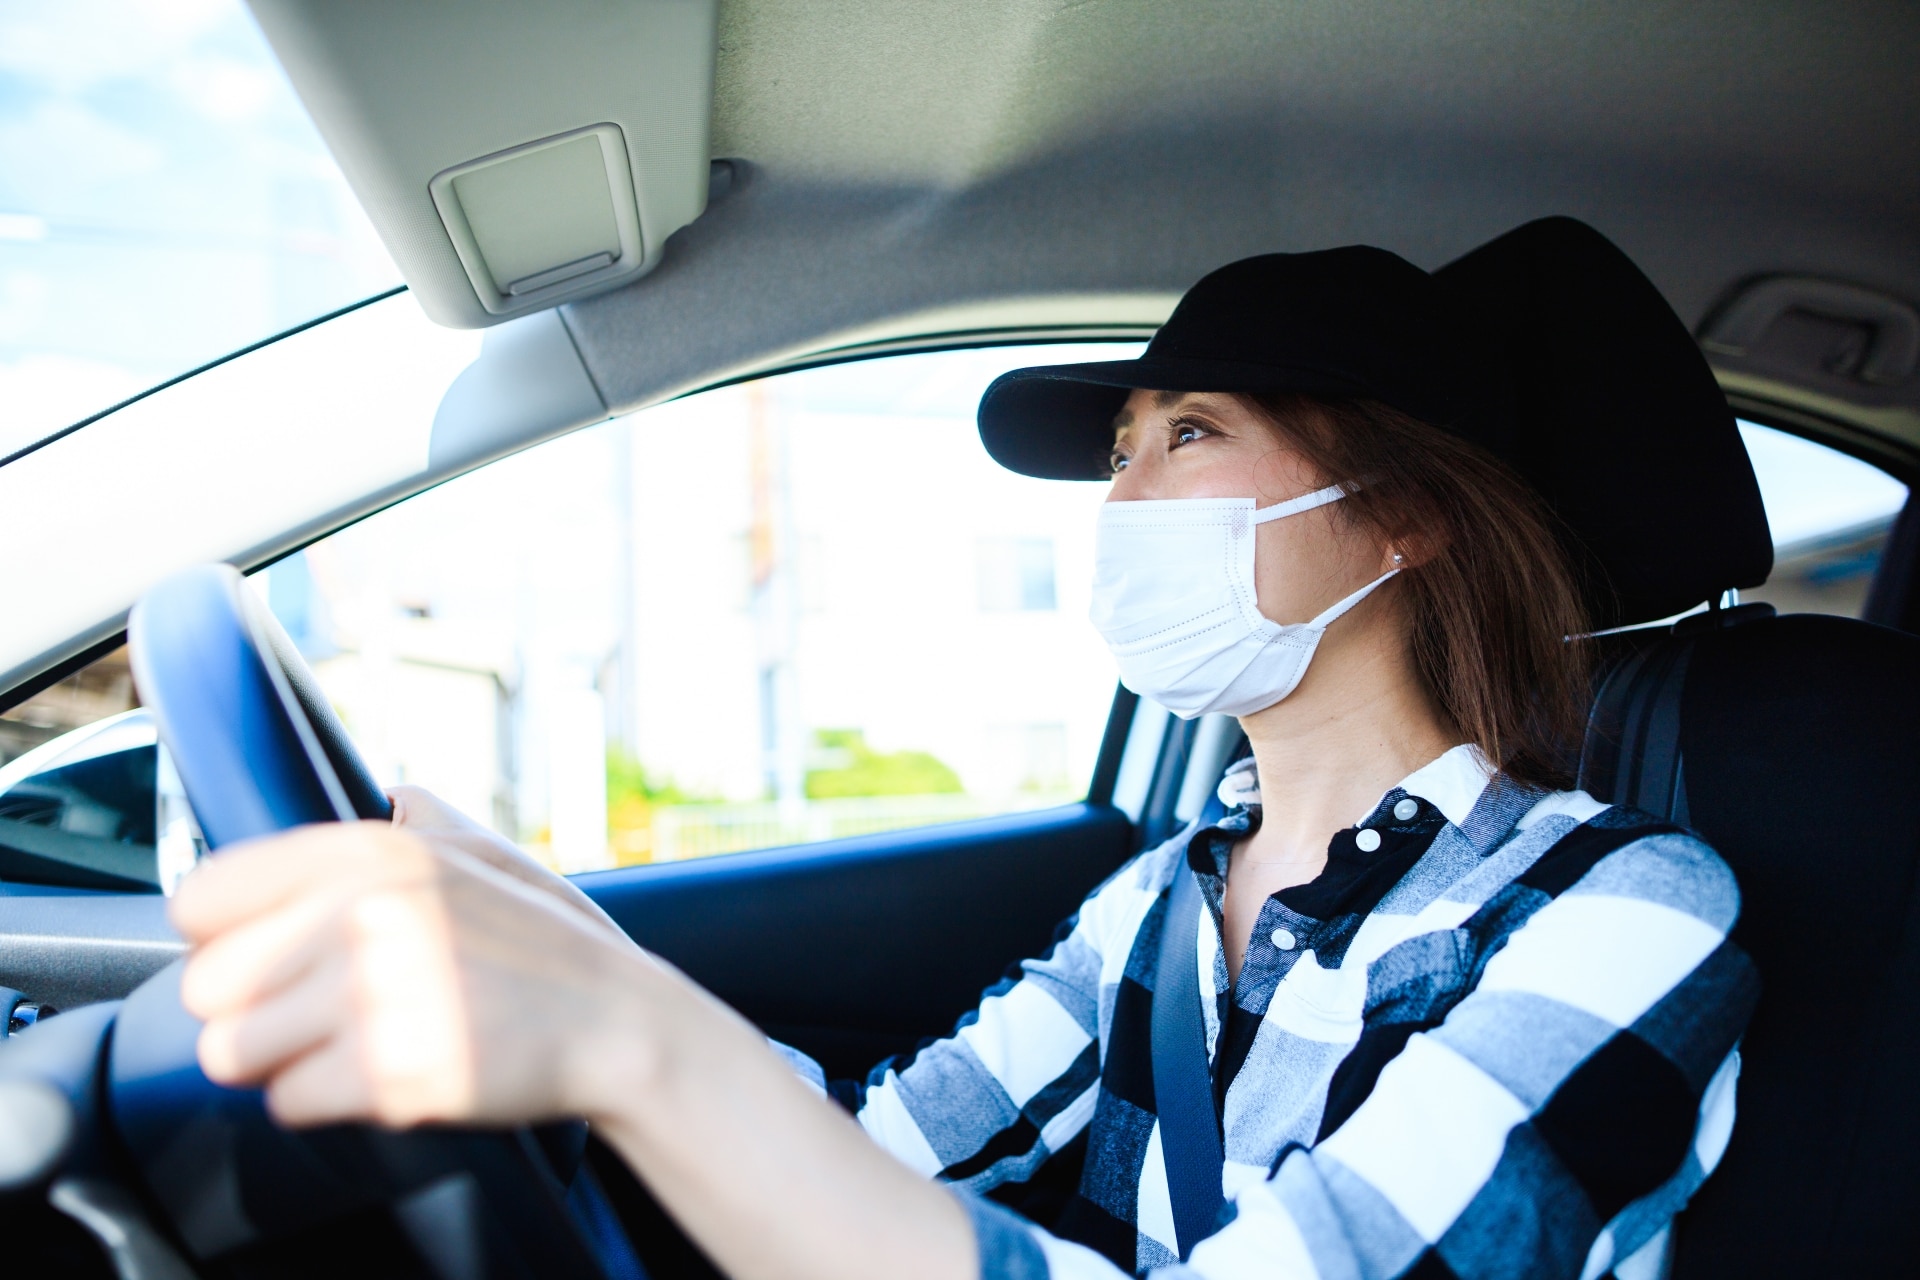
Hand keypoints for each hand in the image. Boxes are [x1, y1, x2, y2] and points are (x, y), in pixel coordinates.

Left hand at [169, 809, 977, 1279]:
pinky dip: (326, 1104)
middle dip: (252, 1012)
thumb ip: (432, 824)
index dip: (228, 937)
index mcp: (372, 853)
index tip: (272, 958)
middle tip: (321, 1018)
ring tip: (355, 1048)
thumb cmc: (559, 950)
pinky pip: (289, 1104)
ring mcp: (376, 993)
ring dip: (283, 1063)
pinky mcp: (390, 1072)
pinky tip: (388, 1080)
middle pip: (206, 984)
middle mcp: (363, 912)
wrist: (627, 1028)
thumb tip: (398, 789)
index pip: (203, 896)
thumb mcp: (500, 858)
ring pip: (233, 1053)